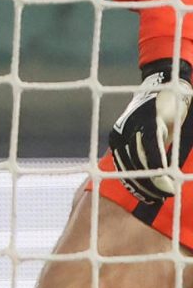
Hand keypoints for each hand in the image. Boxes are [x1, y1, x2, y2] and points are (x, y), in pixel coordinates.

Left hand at [109, 60, 192, 205]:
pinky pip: (152, 150)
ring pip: (142, 163)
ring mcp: (134, 129)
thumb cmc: (160, 118)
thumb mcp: (151, 140)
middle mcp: (122, 135)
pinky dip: (159, 168)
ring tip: (167, 192)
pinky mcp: (149, 123)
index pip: (124, 170)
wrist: (166, 88)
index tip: (148, 199)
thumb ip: (148, 156)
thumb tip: (152, 180)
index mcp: (119, 141)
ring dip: (154, 182)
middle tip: (161, 198)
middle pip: (132, 169)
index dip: (137, 187)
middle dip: (146, 188)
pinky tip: (167, 179)